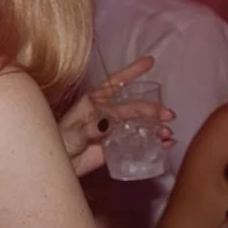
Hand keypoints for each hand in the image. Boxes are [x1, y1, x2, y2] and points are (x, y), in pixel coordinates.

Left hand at [60, 57, 174, 177]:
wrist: (58, 166)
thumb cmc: (60, 142)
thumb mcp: (72, 133)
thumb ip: (90, 128)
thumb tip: (108, 123)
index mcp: (94, 102)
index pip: (116, 83)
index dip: (132, 72)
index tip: (150, 61)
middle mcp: (106, 113)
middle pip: (133, 107)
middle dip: (152, 109)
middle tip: (168, 115)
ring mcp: (113, 130)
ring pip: (139, 124)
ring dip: (155, 126)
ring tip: (166, 134)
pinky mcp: (117, 146)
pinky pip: (139, 142)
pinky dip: (154, 143)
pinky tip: (165, 145)